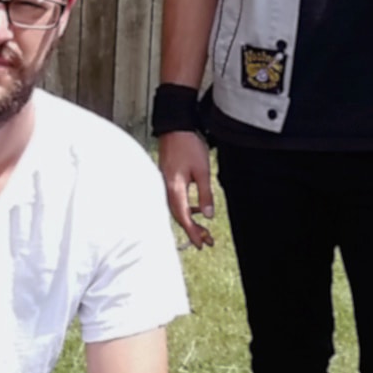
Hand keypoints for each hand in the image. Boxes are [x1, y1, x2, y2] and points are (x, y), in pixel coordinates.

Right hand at [159, 131, 215, 248]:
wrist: (174, 129)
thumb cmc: (188, 146)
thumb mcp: (203, 171)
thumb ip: (205, 194)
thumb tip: (208, 215)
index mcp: (175, 189)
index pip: (183, 218)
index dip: (193, 232)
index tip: (201, 243)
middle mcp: (166, 190)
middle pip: (178, 217)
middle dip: (192, 230)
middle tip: (206, 240)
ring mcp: (164, 185)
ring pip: (176, 210)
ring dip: (189, 221)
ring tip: (203, 228)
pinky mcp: (166, 181)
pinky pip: (174, 201)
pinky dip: (185, 209)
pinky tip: (196, 209)